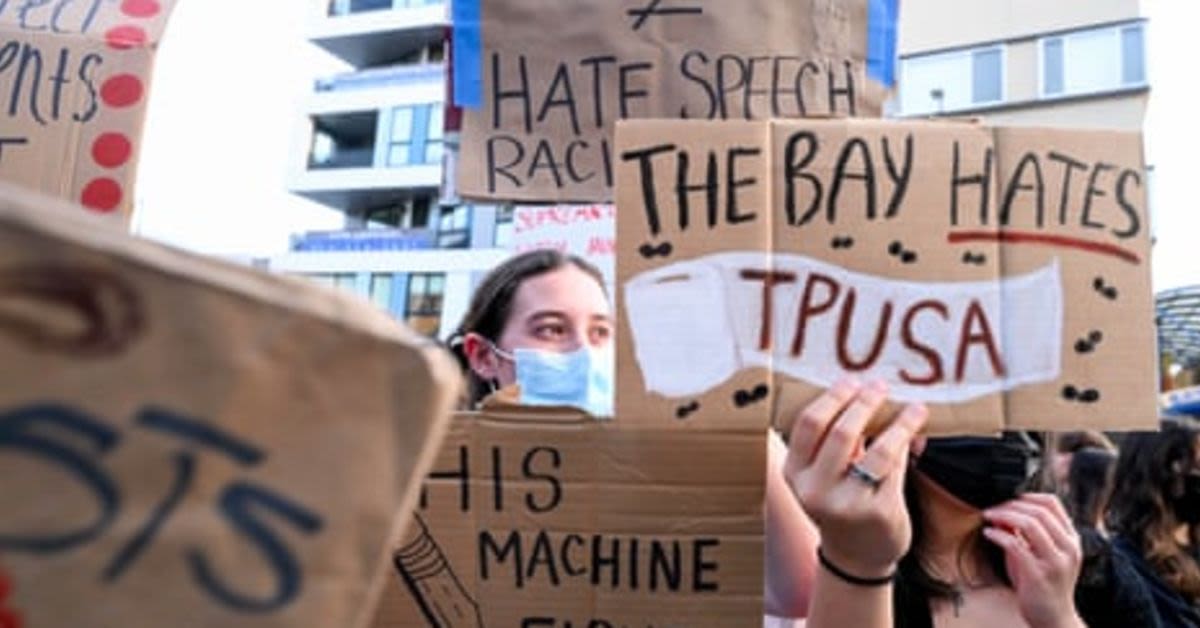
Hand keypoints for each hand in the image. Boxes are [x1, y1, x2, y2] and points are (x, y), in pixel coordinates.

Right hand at [783, 379, 928, 577]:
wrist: (856, 556)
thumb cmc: (840, 501)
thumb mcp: (823, 474)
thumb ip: (835, 440)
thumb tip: (864, 392)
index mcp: (795, 473)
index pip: (809, 424)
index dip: (832, 398)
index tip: (851, 381)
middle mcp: (815, 490)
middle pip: (840, 433)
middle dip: (863, 403)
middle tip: (879, 387)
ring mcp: (847, 504)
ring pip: (876, 451)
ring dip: (898, 423)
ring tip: (913, 407)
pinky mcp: (879, 513)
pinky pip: (896, 469)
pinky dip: (906, 444)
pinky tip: (916, 430)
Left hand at [983, 494, 1084, 627]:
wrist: (1054, 619)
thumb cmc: (1043, 585)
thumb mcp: (1038, 554)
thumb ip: (1023, 533)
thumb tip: (1001, 511)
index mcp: (1071, 540)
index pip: (1053, 503)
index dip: (1027, 496)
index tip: (1009, 499)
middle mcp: (1068, 548)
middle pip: (1039, 511)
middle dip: (1011, 505)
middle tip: (993, 508)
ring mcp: (1056, 562)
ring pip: (1030, 524)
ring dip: (1004, 515)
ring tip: (989, 516)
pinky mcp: (1040, 575)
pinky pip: (1016, 545)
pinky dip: (998, 535)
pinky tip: (988, 534)